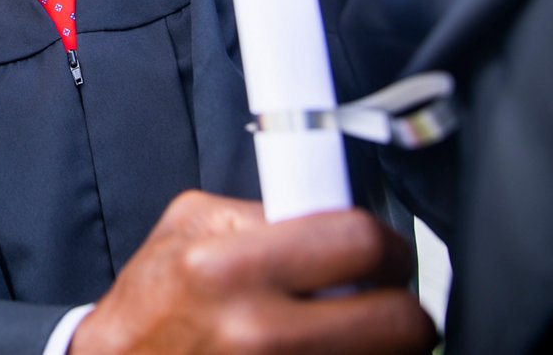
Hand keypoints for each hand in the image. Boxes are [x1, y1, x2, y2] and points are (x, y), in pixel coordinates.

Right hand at [69, 190, 436, 353]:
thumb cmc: (150, 303)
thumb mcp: (187, 228)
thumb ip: (260, 215)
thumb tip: (328, 212)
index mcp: (229, 268)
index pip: (360, 242)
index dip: (389, 248)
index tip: (387, 256)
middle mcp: (257, 333)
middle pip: (400, 323)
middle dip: (402, 311)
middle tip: (383, 302)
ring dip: (379, 348)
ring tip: (342, 332)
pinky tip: (318, 354)